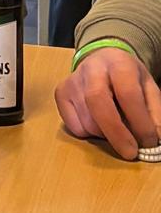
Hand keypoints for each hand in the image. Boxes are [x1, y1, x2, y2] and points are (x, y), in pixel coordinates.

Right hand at [55, 45, 160, 159]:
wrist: (102, 59)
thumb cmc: (128, 77)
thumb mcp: (148, 88)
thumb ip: (155, 113)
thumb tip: (155, 140)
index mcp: (118, 63)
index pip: (127, 92)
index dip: (140, 121)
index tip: (150, 142)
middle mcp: (91, 68)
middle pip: (97, 101)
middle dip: (116, 132)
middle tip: (130, 153)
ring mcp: (72, 81)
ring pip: (86, 119)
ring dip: (106, 135)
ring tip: (117, 132)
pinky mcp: (60, 93)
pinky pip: (73, 126)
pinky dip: (89, 134)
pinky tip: (99, 125)